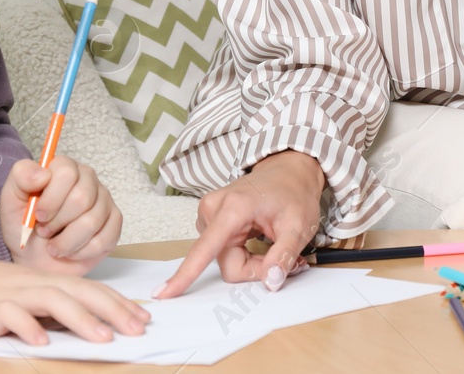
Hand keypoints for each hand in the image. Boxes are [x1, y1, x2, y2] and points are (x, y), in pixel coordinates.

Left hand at [0, 156, 121, 272]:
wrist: (34, 259)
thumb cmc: (23, 228)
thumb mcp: (11, 201)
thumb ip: (21, 178)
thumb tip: (43, 174)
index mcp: (64, 168)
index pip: (66, 173)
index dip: (51, 199)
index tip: (38, 215)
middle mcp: (88, 180)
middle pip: (82, 198)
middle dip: (58, 222)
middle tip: (44, 231)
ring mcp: (104, 201)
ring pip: (91, 222)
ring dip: (66, 242)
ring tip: (54, 245)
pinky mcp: (114, 224)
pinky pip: (104, 239)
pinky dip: (81, 252)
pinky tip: (71, 251)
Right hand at [0, 253, 148, 345]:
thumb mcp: (19, 300)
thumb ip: (47, 311)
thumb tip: (82, 327)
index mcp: (43, 281)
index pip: (87, 288)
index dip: (116, 302)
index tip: (142, 317)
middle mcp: (32, 283)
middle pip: (79, 291)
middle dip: (112, 310)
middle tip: (137, 328)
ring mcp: (10, 293)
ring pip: (51, 300)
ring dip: (80, 319)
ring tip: (103, 338)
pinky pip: (10, 314)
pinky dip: (27, 327)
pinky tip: (41, 342)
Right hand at [153, 150, 324, 298]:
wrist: (288, 171)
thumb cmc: (294, 194)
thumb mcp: (299, 225)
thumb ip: (283, 255)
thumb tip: (269, 282)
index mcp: (233, 208)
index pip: (205, 248)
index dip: (185, 274)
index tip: (164, 293)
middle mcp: (213, 209)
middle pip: (226, 263)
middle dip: (255, 268)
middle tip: (284, 257)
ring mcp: (209, 214)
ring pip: (225, 260)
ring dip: (251, 261)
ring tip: (273, 242)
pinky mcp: (211, 220)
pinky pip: (224, 252)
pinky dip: (245, 254)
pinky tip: (261, 240)